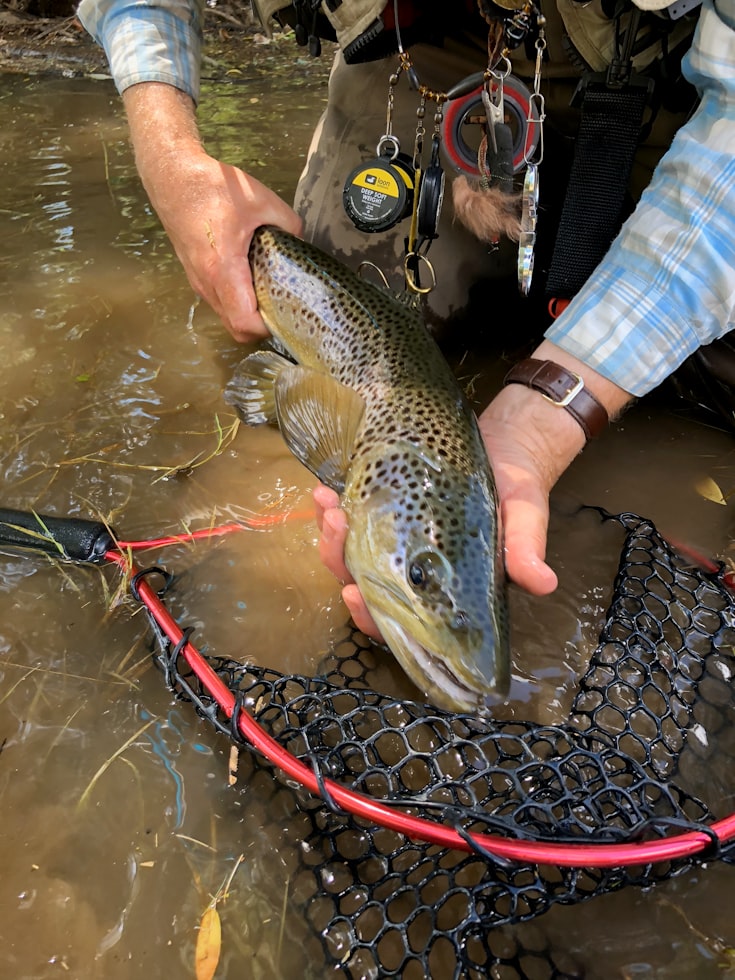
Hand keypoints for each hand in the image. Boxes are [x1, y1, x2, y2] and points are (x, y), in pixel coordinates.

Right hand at [150, 154, 301, 341]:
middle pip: (235, 328)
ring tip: (269, 293)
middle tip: (282, 306)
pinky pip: (219, 301)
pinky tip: (252, 280)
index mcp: (222, 268)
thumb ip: (289, 224)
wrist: (172, 176)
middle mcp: (206, 282)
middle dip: (260, 326)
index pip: (243, 321)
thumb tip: (302, 241)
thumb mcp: (261, 201)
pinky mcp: (195, 275)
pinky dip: (237, 302)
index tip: (286, 315)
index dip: (267, 327)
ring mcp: (198, 281)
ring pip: (226, 316)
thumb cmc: (212, 187)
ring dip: (248, 314)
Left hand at [314, 388, 564, 643]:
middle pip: (360, 584)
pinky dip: (333, 506)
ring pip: (347, 552)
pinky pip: (350, 515)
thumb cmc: (519, 489)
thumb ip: (527, 549)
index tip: (355, 593)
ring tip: (327, 502)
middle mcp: (412, 570)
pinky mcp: (384, 507)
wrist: (510, 446)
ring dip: (331, 534)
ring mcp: (393, 539)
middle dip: (338, 561)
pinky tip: (325, 488)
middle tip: (336, 527)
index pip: (399, 620)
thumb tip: (543, 583)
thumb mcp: (527, 517)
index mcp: (442, 588)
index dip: (371, 616)